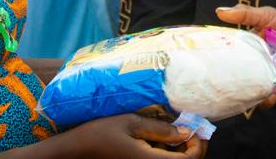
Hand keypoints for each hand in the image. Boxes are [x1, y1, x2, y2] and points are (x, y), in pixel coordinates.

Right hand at [65, 113, 206, 157]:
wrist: (76, 150)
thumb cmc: (100, 133)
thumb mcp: (131, 123)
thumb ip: (160, 129)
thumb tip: (185, 131)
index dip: (198, 144)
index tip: (196, 126)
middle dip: (192, 146)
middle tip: (189, 126)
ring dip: (181, 149)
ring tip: (176, 129)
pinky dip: (167, 152)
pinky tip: (162, 138)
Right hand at [215, 5, 275, 103]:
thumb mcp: (268, 16)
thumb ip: (246, 13)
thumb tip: (219, 11)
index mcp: (249, 45)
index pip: (229, 51)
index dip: (216, 55)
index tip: (202, 57)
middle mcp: (254, 62)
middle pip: (235, 73)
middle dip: (224, 79)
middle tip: (212, 81)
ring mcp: (265, 76)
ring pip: (248, 88)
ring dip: (242, 93)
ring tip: (236, 94)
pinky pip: (267, 98)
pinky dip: (264, 101)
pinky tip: (264, 98)